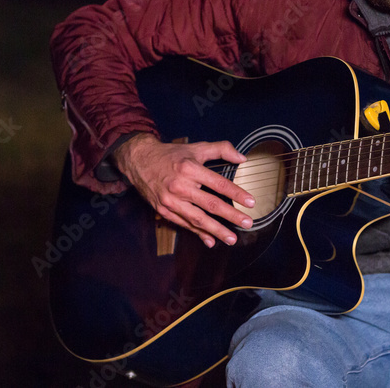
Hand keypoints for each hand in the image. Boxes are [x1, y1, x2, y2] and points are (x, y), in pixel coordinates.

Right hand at [114, 133, 253, 247]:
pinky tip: (210, 241)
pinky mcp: (164, 210)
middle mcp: (181, 186)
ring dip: (216, 230)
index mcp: (190, 169)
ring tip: (231, 238)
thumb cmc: (170, 154)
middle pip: (210, 204)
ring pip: (197, 218)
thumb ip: (221, 149)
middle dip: (231, 215)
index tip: (250, 202)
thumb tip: (242, 158)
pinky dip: (198, 233)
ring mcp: (171, 200)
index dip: (236, 193)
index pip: (218, 183)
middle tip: (247, 222)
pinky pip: (184, 224)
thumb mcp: (196, 147)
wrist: (139, 161)